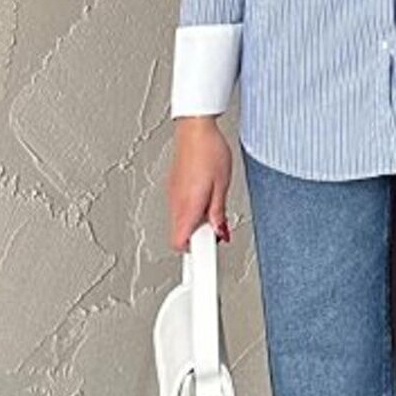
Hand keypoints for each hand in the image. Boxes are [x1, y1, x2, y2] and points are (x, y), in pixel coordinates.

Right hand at [167, 116, 234, 251]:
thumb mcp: (222, 186)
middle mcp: (175, 204)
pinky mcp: (173, 187)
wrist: (195, 128)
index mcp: (187, 207)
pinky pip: (180, 208)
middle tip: (217, 229)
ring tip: (213, 206)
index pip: (181, 245)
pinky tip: (205, 197)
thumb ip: (218, 213)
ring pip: (180, 222)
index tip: (205, 266)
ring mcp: (172, 196)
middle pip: (180, 236)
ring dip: (195, 223)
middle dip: (198, 238)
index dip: (194, 257)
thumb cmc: (209, 151)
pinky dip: (192, 210)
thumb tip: (220, 232)